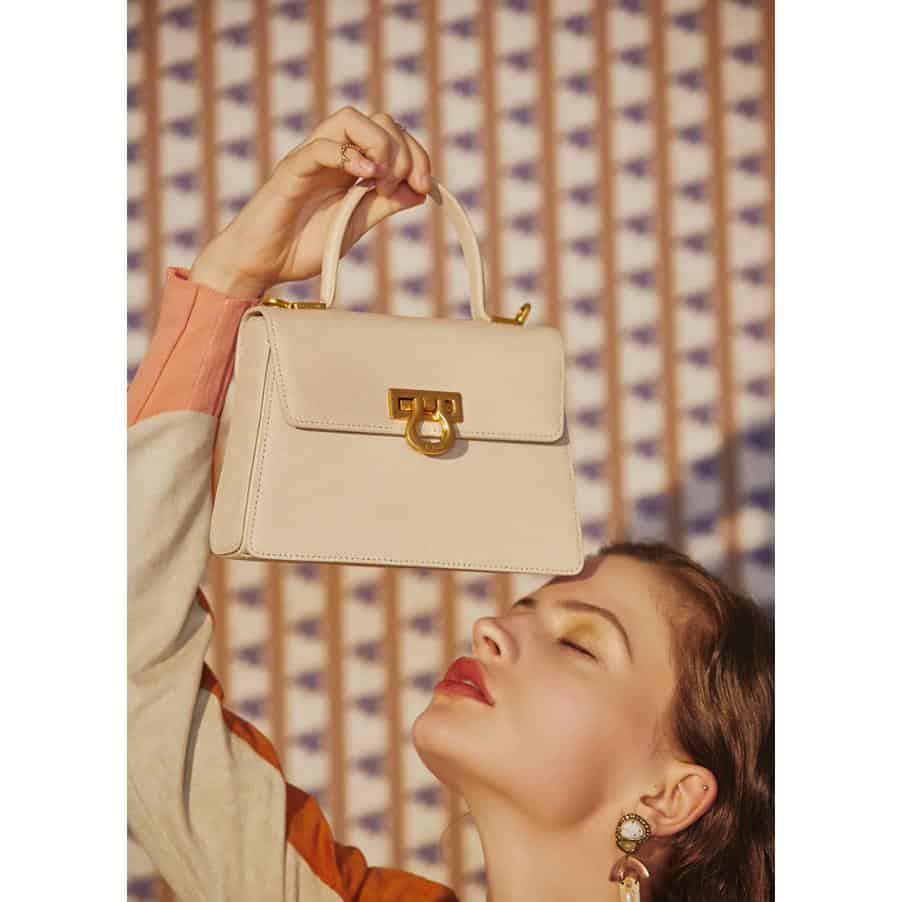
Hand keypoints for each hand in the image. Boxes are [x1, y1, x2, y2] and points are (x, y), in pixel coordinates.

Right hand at [188, 107, 433, 296]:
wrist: (263, 265)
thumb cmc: (303, 245)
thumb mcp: (356, 224)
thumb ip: (384, 205)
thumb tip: (420, 190)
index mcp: (350, 164)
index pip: (391, 135)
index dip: (417, 155)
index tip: (424, 187)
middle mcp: (332, 154)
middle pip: (377, 120)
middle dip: (404, 150)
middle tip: (402, 185)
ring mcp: (311, 158)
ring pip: (349, 119)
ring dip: (379, 144)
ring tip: (382, 179)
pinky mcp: (290, 171)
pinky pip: (319, 147)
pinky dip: (347, 154)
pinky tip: (366, 175)